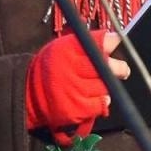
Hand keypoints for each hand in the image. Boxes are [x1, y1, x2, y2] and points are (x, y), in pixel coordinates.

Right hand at [25, 29, 128, 144]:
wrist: (27, 93)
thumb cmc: (51, 68)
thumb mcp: (63, 48)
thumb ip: (87, 44)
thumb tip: (116, 41)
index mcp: (69, 49)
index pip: (100, 41)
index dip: (113, 43)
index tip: (117, 45)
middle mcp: (71, 68)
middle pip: (108, 67)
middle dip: (119, 68)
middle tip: (122, 70)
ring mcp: (74, 90)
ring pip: (106, 87)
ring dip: (106, 87)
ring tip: (96, 85)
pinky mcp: (76, 109)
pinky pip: (100, 105)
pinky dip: (100, 103)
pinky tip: (92, 99)